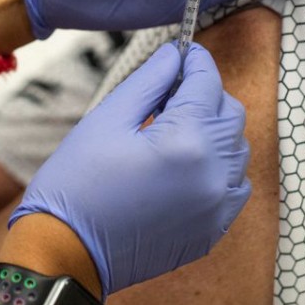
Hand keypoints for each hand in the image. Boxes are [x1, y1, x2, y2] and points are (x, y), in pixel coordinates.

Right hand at [9, 43, 250, 297]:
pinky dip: (221, 166)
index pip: (208, 82)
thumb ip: (150, 80)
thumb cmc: (77, 183)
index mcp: (186, 141)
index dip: (195, 60)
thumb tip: (175, 55)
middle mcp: (213, 173)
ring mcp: (217, 206)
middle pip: (230, 113)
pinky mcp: (213, 229)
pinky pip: (236, 185)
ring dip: (215, 129)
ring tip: (175, 130)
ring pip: (237, 148)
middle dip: (206, 94)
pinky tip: (187, 164)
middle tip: (171, 93)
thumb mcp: (108, 118)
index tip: (183, 53)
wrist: (67, 251)